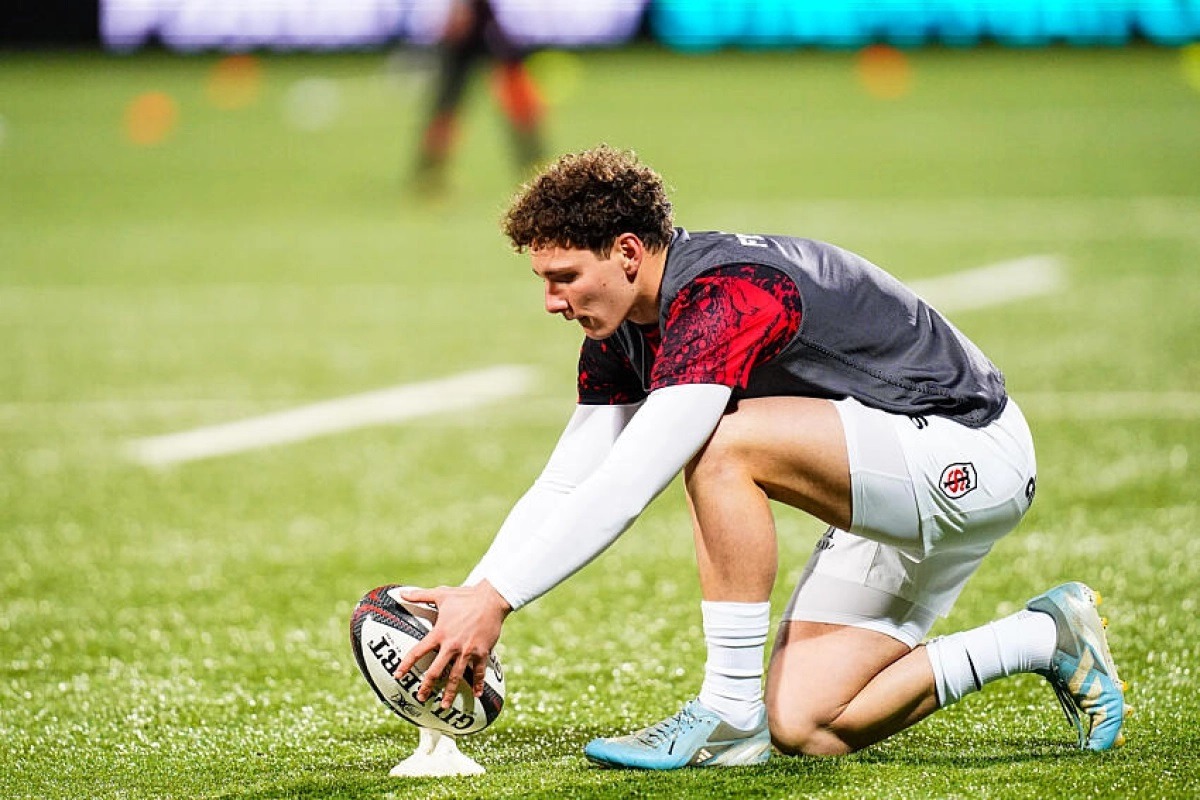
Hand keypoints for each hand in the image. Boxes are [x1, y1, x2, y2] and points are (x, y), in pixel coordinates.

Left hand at [393, 580, 510, 708]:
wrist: (491, 599)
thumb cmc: (465, 596)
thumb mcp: (441, 594)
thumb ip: (420, 595)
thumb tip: (400, 592)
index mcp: (439, 633)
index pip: (418, 651)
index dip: (406, 664)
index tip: (398, 675)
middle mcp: (451, 645)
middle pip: (435, 671)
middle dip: (426, 686)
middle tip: (420, 697)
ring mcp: (468, 651)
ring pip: (455, 676)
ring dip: (449, 692)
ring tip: (444, 706)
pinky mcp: (482, 652)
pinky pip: (479, 672)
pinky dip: (478, 684)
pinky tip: (476, 695)